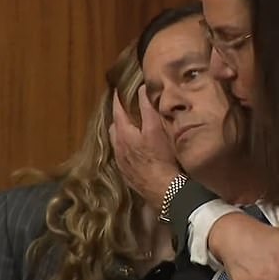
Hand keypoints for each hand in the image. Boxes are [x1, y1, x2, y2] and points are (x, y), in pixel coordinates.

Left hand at [109, 86, 179, 208]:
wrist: (164, 190)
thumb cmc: (162, 158)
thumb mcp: (156, 128)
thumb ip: (147, 108)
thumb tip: (141, 89)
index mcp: (124, 133)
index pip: (118, 111)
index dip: (118, 100)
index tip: (117, 91)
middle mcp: (119, 147)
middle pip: (114, 128)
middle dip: (119, 118)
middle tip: (125, 110)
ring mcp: (122, 162)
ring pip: (117, 143)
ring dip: (121, 135)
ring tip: (130, 130)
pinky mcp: (128, 175)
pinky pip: (123, 157)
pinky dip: (126, 149)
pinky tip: (136, 151)